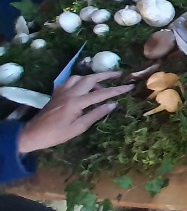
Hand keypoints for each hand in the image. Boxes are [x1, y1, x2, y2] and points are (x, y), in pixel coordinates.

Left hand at [16, 72, 130, 154]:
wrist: (33, 134)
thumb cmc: (56, 134)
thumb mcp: (78, 128)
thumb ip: (96, 114)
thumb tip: (113, 104)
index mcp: (76, 103)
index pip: (101, 93)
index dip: (116, 90)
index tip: (129, 86)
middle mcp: (69, 93)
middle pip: (90, 78)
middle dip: (106, 75)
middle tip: (119, 75)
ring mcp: (62, 91)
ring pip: (79, 77)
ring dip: (92, 78)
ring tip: (100, 85)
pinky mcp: (57, 93)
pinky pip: (70, 81)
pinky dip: (80, 81)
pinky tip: (83, 88)